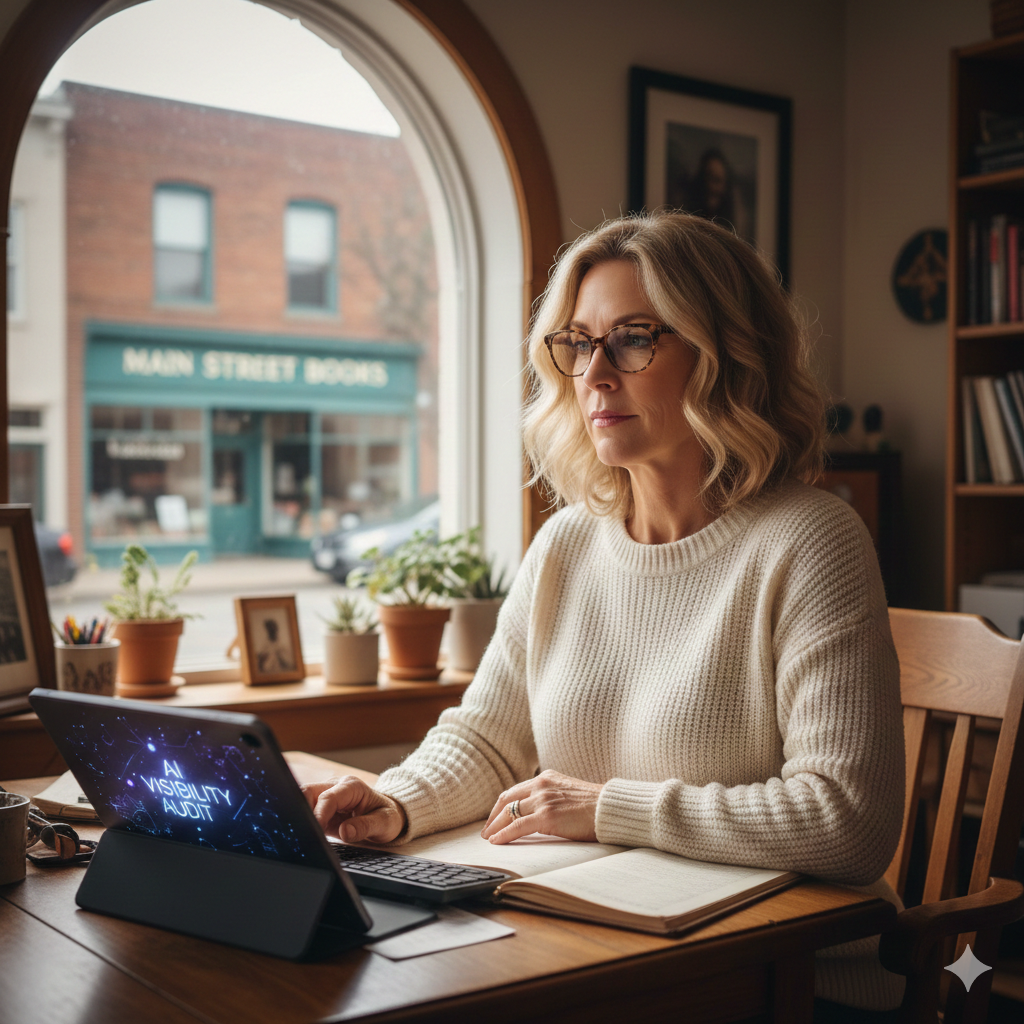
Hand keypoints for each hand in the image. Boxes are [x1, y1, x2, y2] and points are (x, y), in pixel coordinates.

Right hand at [302, 775, 405, 844]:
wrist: (388, 815)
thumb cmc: (387, 816)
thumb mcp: (385, 823)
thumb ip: (366, 826)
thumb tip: (345, 832)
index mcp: (352, 787)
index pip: (328, 798)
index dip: (319, 814)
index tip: (315, 831)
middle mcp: (336, 787)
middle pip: (308, 792)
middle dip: (302, 811)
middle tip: (303, 834)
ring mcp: (327, 796)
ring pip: (303, 799)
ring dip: (301, 816)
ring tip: (302, 836)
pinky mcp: (322, 809)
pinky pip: (306, 811)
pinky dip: (302, 821)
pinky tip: (303, 835)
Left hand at [481, 769, 602, 844]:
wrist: (609, 809)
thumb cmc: (595, 806)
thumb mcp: (568, 793)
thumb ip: (552, 797)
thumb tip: (539, 814)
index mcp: (546, 777)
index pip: (515, 790)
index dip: (502, 805)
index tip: (495, 817)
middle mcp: (541, 785)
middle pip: (507, 799)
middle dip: (493, 816)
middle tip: (486, 831)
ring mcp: (543, 799)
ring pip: (509, 812)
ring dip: (495, 827)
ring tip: (489, 839)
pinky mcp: (546, 816)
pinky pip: (517, 826)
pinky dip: (504, 834)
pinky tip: (496, 842)